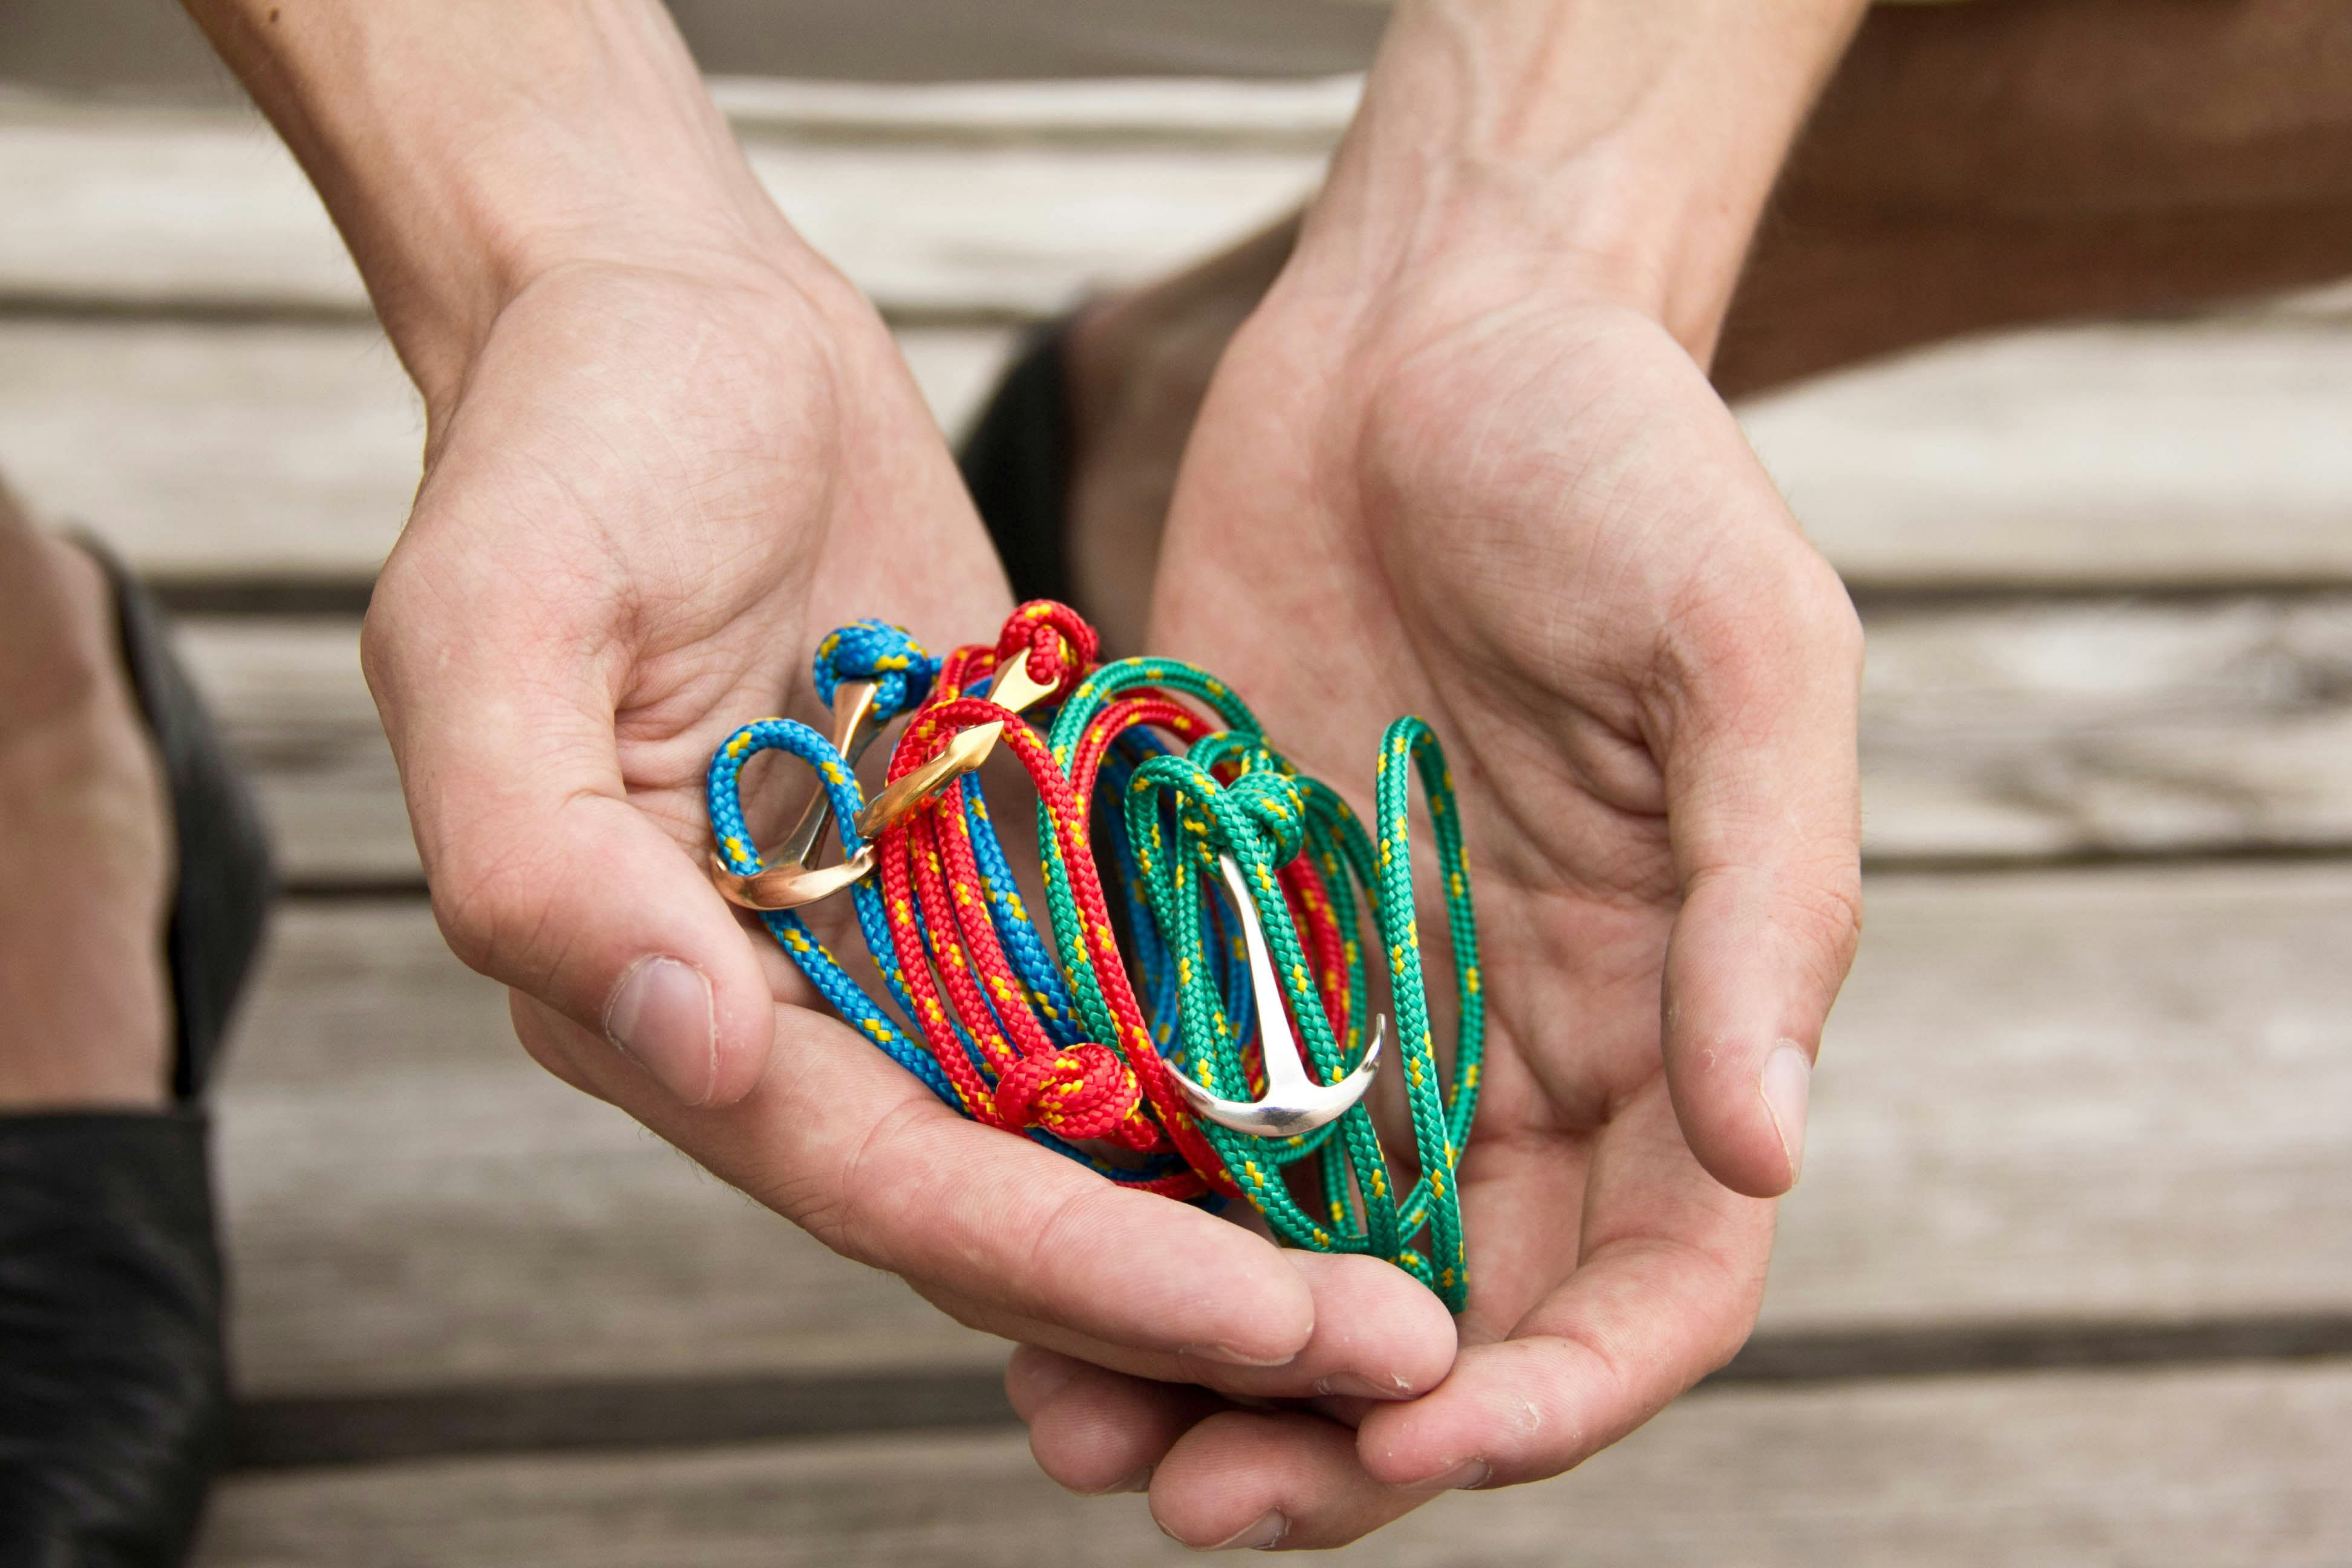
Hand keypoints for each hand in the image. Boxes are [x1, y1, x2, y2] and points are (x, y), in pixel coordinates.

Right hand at [363, 250, 1456, 1400]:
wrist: (678, 319)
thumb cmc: (565, 444)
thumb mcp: (494, 619)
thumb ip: (543, 858)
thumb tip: (692, 1043)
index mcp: (652, 993)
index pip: (889, 1182)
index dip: (1081, 1269)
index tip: (1272, 1322)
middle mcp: (785, 1009)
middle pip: (1005, 1206)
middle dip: (1195, 1291)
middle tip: (1408, 1351)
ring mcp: (899, 945)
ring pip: (1081, 1139)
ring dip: (1238, 1220)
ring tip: (1422, 1287)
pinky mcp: (990, 865)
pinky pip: (1121, 1002)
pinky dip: (1231, 1075)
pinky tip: (1375, 1121)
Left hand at [1013, 261, 1863, 1545]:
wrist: (1429, 331)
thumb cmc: (1622, 464)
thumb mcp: (1743, 655)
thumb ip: (1767, 902)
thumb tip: (1766, 1151)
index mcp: (1664, 1014)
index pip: (1649, 1279)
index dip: (1558, 1391)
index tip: (1432, 1436)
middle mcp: (1511, 1048)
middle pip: (1447, 1316)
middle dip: (1342, 1435)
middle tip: (1206, 1501)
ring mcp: (1355, 1002)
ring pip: (1286, 1254)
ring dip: (1195, 1365)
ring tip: (1075, 1432)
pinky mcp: (1217, 933)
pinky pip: (1164, 1119)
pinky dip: (1100, 1213)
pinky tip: (1005, 1264)